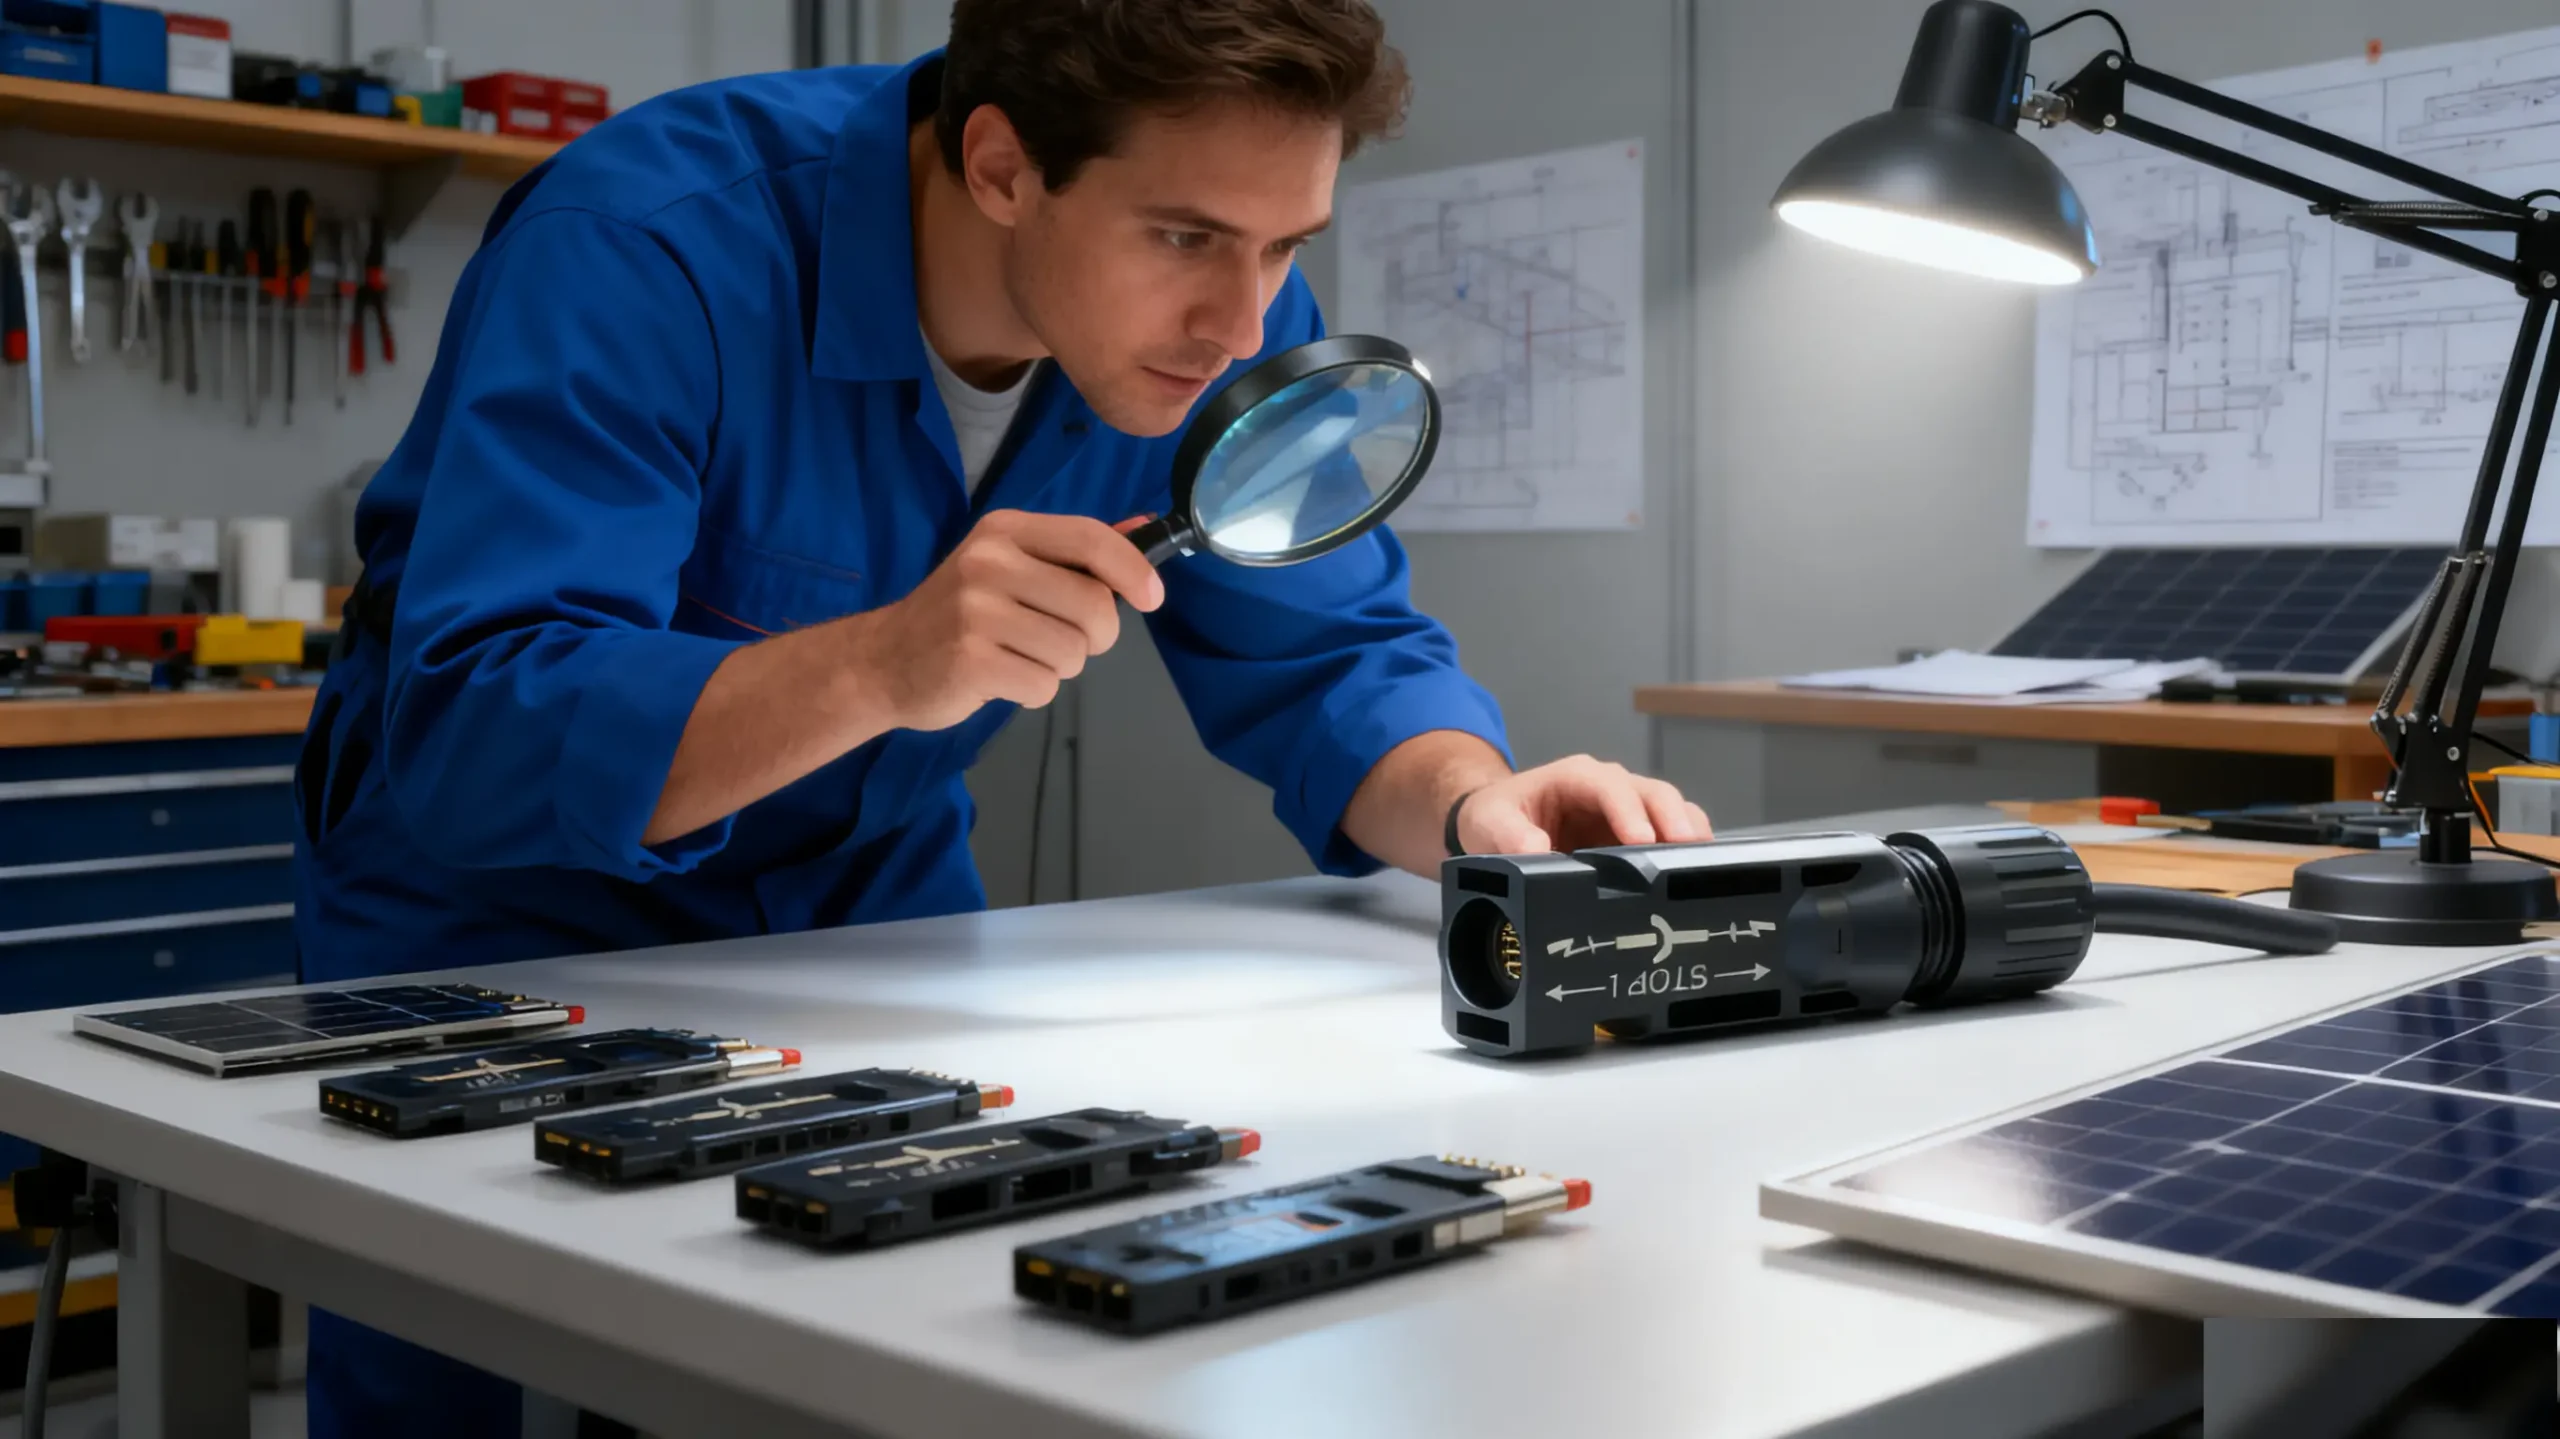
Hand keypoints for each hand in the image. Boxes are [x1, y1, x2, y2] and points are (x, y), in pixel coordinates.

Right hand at [839, 510, 1164, 731]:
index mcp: (1005, 531)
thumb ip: (1077, 550)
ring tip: (1021, 656)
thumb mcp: (1012, 564)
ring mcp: (975, 612)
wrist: (885, 660)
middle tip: (1060, 639)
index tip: (1151, 598)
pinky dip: (1034, 691)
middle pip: (1095, 605)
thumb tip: (1144, 528)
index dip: (1134, 570)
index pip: (1090, 539)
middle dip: (1096, 636)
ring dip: (1061, 667)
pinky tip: (1002, 677)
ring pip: (1074, 652)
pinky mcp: (969, 661)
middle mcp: (989, 563)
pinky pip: (1043, 686)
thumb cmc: (961, 613)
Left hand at [1456, 755, 1710, 853]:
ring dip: (1688, 834)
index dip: (1629, 811)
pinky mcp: (1637, 834)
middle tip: (1687, 851)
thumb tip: (1538, 852)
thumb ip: (1510, 836)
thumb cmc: (1496, 816)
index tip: (1641, 841)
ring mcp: (1628, 810)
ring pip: (1671, 811)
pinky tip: (1694, 877)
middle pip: (1652, 793)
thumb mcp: (1490, 823)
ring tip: (1702, 866)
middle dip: (1672, 819)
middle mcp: (1609, 787)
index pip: (1609, 786)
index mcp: (1576, 777)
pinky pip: (1670, 836)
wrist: (1499, 826)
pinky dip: (1685, 852)